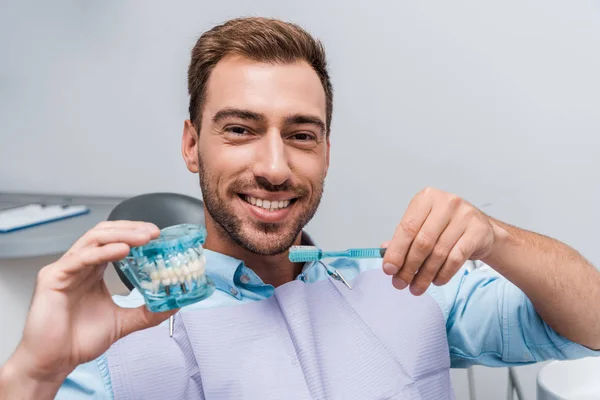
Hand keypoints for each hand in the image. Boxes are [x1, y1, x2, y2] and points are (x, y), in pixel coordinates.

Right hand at [6, 221, 176, 384]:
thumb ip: (146, 312)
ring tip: (143, 238)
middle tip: (154, 233)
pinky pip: (80, 258)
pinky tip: (123, 251)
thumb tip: (173, 305)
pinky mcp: (53, 278)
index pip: (114, 240)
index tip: (158, 236)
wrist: (55, 362)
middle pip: (104, 233)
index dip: (135, 234)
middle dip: (131, 229)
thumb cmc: (79, 340)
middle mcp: (78, 265)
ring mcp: (64, 269)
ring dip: (121, 235)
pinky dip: (103, 252)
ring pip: (94, 239)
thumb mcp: (123, 322)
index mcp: (93, 271)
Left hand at [382, 187, 496, 294]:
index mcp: (426, 198)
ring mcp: (464, 216)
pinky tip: (436, 281)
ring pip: (439, 253)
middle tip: (400, 283)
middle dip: (409, 267)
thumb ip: (404, 239)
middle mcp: (446, 203)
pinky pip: (455, 259)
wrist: (480, 229)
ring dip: (424, 275)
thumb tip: (385, 256)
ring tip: (416, 287)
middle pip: (422, 242)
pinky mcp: (477, 231)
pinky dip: (443, 273)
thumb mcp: (423, 226)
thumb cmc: (446, 227)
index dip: (396, 251)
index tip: (389, 269)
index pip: (407, 227)